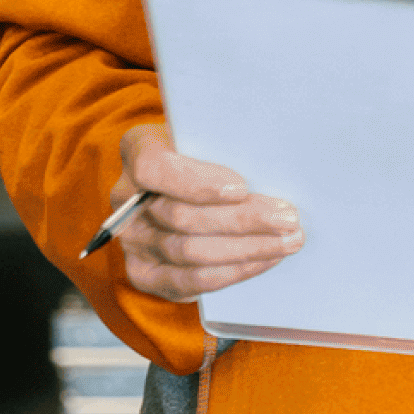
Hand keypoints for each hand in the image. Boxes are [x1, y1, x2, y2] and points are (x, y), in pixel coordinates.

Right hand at [110, 123, 302, 302]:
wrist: (184, 181)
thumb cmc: (205, 148)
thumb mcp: (211, 132)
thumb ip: (226, 143)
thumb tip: (273, 160)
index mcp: (138, 149)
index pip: (154, 167)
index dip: (196, 181)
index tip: (242, 188)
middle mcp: (126, 197)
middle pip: (181, 216)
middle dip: (241, 220)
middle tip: (286, 218)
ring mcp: (132, 239)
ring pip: (188, 252)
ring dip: (245, 249)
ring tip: (286, 241)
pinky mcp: (144, 273)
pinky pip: (188, 281)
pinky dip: (232, 272)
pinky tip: (264, 260)